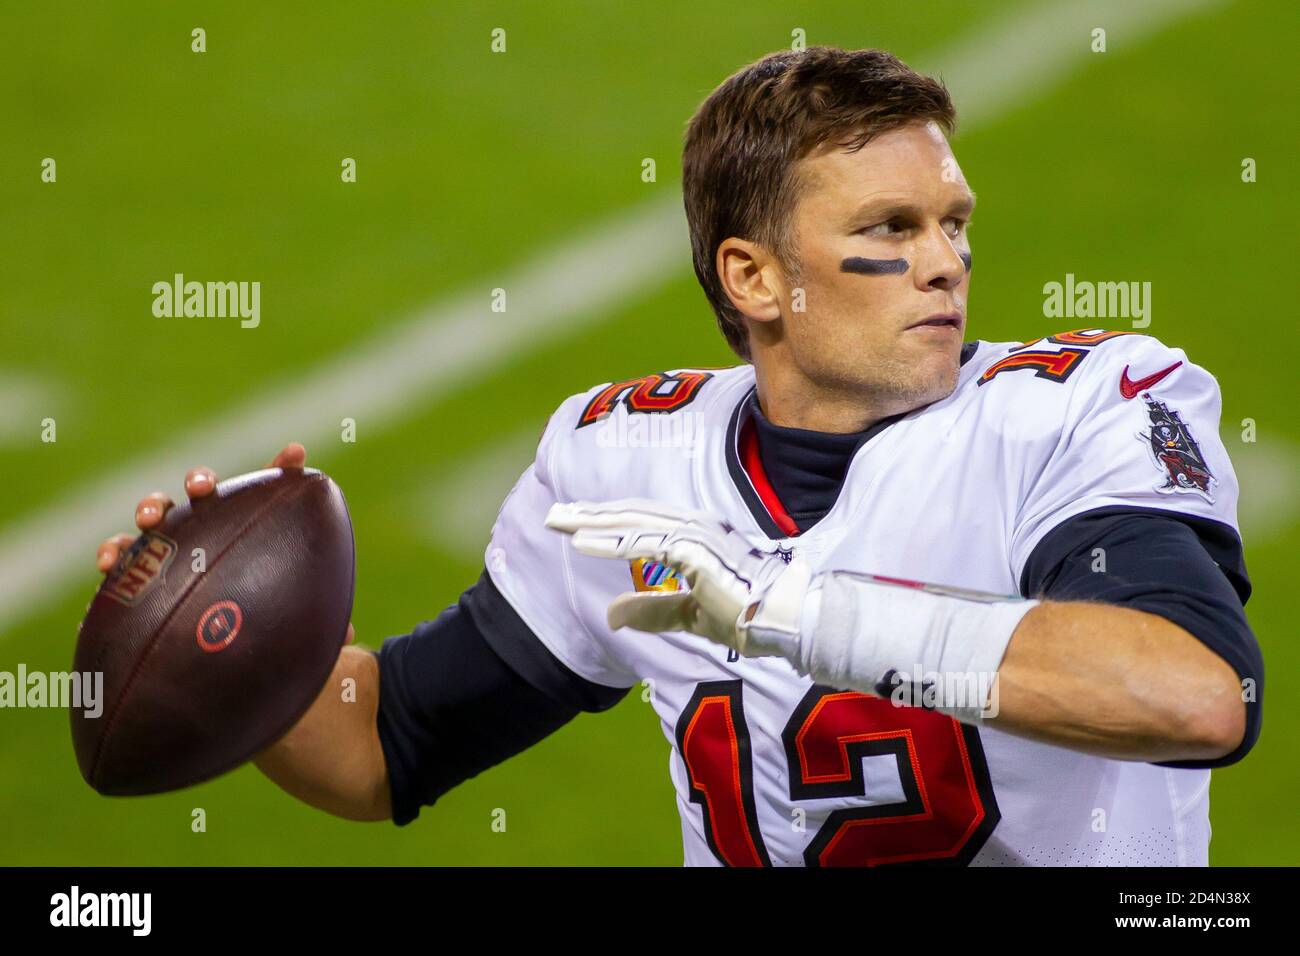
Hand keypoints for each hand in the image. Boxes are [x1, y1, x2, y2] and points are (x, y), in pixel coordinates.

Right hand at [92, 443, 352, 643]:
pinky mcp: (132, 576)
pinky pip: (116, 563)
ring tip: (148, 520)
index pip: (266, 493)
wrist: (205, 654)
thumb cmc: (253, 624)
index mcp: (244, 528)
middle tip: (202, 488)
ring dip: (150, 509)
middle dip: (198, 481)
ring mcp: (165, 548)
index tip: (297, 455)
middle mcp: (204, 528)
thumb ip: (312, 619)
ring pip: (154, 516)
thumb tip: (348, 636)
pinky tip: (106, 566)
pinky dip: (111, 557)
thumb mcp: (287, 620)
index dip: (282, 469)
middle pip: (200, 493)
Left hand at [545, 499, 810, 659]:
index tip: (572, 524)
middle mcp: (692, 526)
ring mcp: (694, 535)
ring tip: (558, 522)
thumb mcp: (688, 615)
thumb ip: (652, 611)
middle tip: (552, 516)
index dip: (604, 522)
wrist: (784, 621)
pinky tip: (581, 542)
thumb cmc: (746, 615)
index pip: (640, 522)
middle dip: (589, 515)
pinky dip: (609, 541)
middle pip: (630, 514)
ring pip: (631, 522)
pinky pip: (643, 542)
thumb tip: (612, 615)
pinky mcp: (694, 551)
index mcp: (693, 536)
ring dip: (591, 523)